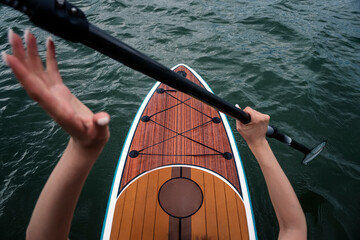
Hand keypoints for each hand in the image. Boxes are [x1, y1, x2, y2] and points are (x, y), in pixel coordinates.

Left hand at [3, 29, 109, 148]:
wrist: (88, 141)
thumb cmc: (93, 137)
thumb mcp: (98, 133)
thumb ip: (100, 125)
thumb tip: (103, 119)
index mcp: (58, 109)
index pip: (37, 91)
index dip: (23, 75)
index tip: (10, 57)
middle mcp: (51, 100)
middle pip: (32, 77)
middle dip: (21, 56)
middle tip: (13, 35)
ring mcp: (54, 94)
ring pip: (38, 71)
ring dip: (30, 53)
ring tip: (27, 33)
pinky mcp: (60, 91)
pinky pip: (50, 71)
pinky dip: (48, 57)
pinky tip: (48, 43)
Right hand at [235, 105, 269, 148]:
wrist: (258, 141)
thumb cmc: (248, 136)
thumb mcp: (240, 127)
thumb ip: (238, 117)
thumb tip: (237, 105)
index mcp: (257, 119)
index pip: (248, 109)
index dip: (244, 113)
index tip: (245, 119)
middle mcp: (263, 117)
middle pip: (252, 110)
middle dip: (249, 115)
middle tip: (249, 123)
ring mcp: (266, 117)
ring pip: (256, 111)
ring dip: (253, 116)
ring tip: (252, 124)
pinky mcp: (267, 118)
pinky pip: (259, 114)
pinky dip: (257, 117)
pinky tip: (256, 123)